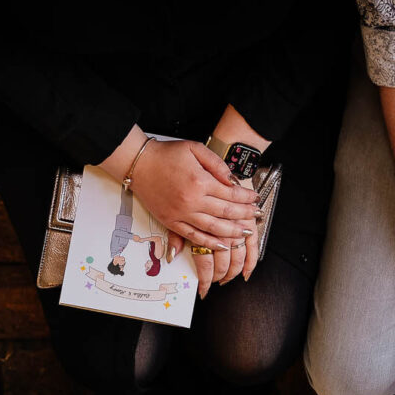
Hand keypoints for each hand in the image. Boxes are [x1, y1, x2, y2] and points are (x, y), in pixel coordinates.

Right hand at [130, 139, 256, 253]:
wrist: (138, 163)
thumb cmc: (165, 154)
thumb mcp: (194, 148)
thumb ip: (216, 164)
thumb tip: (232, 180)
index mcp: (199, 181)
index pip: (231, 193)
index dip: (246, 197)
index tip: (255, 198)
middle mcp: (192, 201)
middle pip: (226, 212)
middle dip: (245, 215)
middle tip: (256, 216)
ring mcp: (181, 214)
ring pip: (214, 228)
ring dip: (233, 233)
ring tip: (246, 233)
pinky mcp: (171, 222)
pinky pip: (194, 237)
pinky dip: (209, 243)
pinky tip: (222, 245)